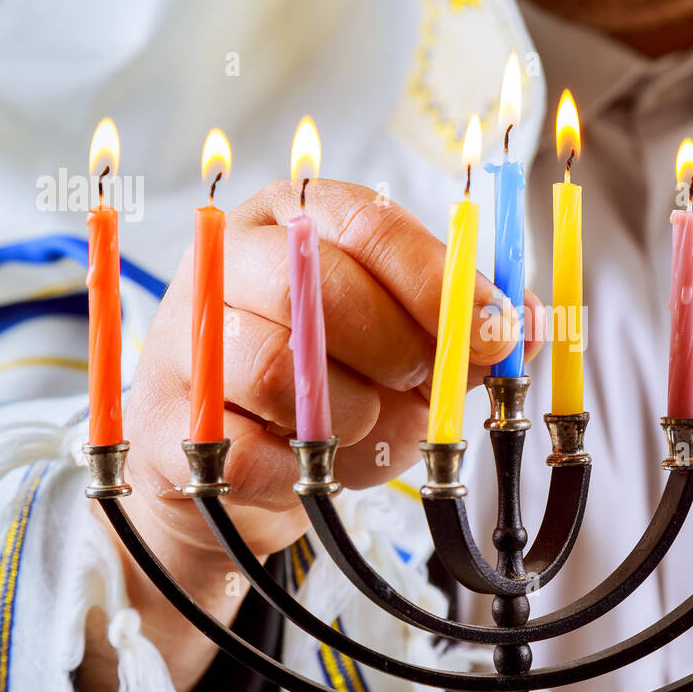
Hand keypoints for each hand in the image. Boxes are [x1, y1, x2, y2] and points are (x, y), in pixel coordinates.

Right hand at [84, 179, 538, 691]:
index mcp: (299, 218)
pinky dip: (297, 468)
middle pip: (317, 284)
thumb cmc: (337, 390)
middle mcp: (230, 262)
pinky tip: (312, 467)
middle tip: (420, 385)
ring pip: (279, 369)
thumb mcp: (411, 350)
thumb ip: (465, 334)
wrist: (241, 473)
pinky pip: (242, 445)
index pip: (370, 223)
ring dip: (349, 415)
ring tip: (365, 429)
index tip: (492, 333)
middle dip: (395, 347)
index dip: (439, 280)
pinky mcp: (165, 421)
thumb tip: (527, 325)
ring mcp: (183, 339)